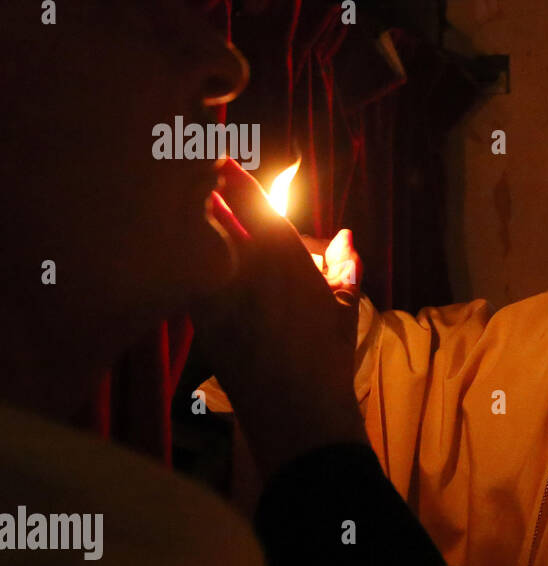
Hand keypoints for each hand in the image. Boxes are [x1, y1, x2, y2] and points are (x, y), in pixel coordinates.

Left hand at [193, 159, 366, 477]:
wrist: (297, 410)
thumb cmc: (329, 358)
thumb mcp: (344, 309)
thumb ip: (344, 267)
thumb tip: (345, 237)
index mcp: (283, 258)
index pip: (249, 201)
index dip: (230, 174)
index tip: (218, 156)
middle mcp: (245, 268)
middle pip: (210, 213)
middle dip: (200, 191)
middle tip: (193, 173)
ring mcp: (217, 294)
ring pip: (193, 244)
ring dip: (190, 227)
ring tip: (184, 212)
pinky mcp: (202, 321)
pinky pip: (190, 279)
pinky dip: (188, 265)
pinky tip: (186, 262)